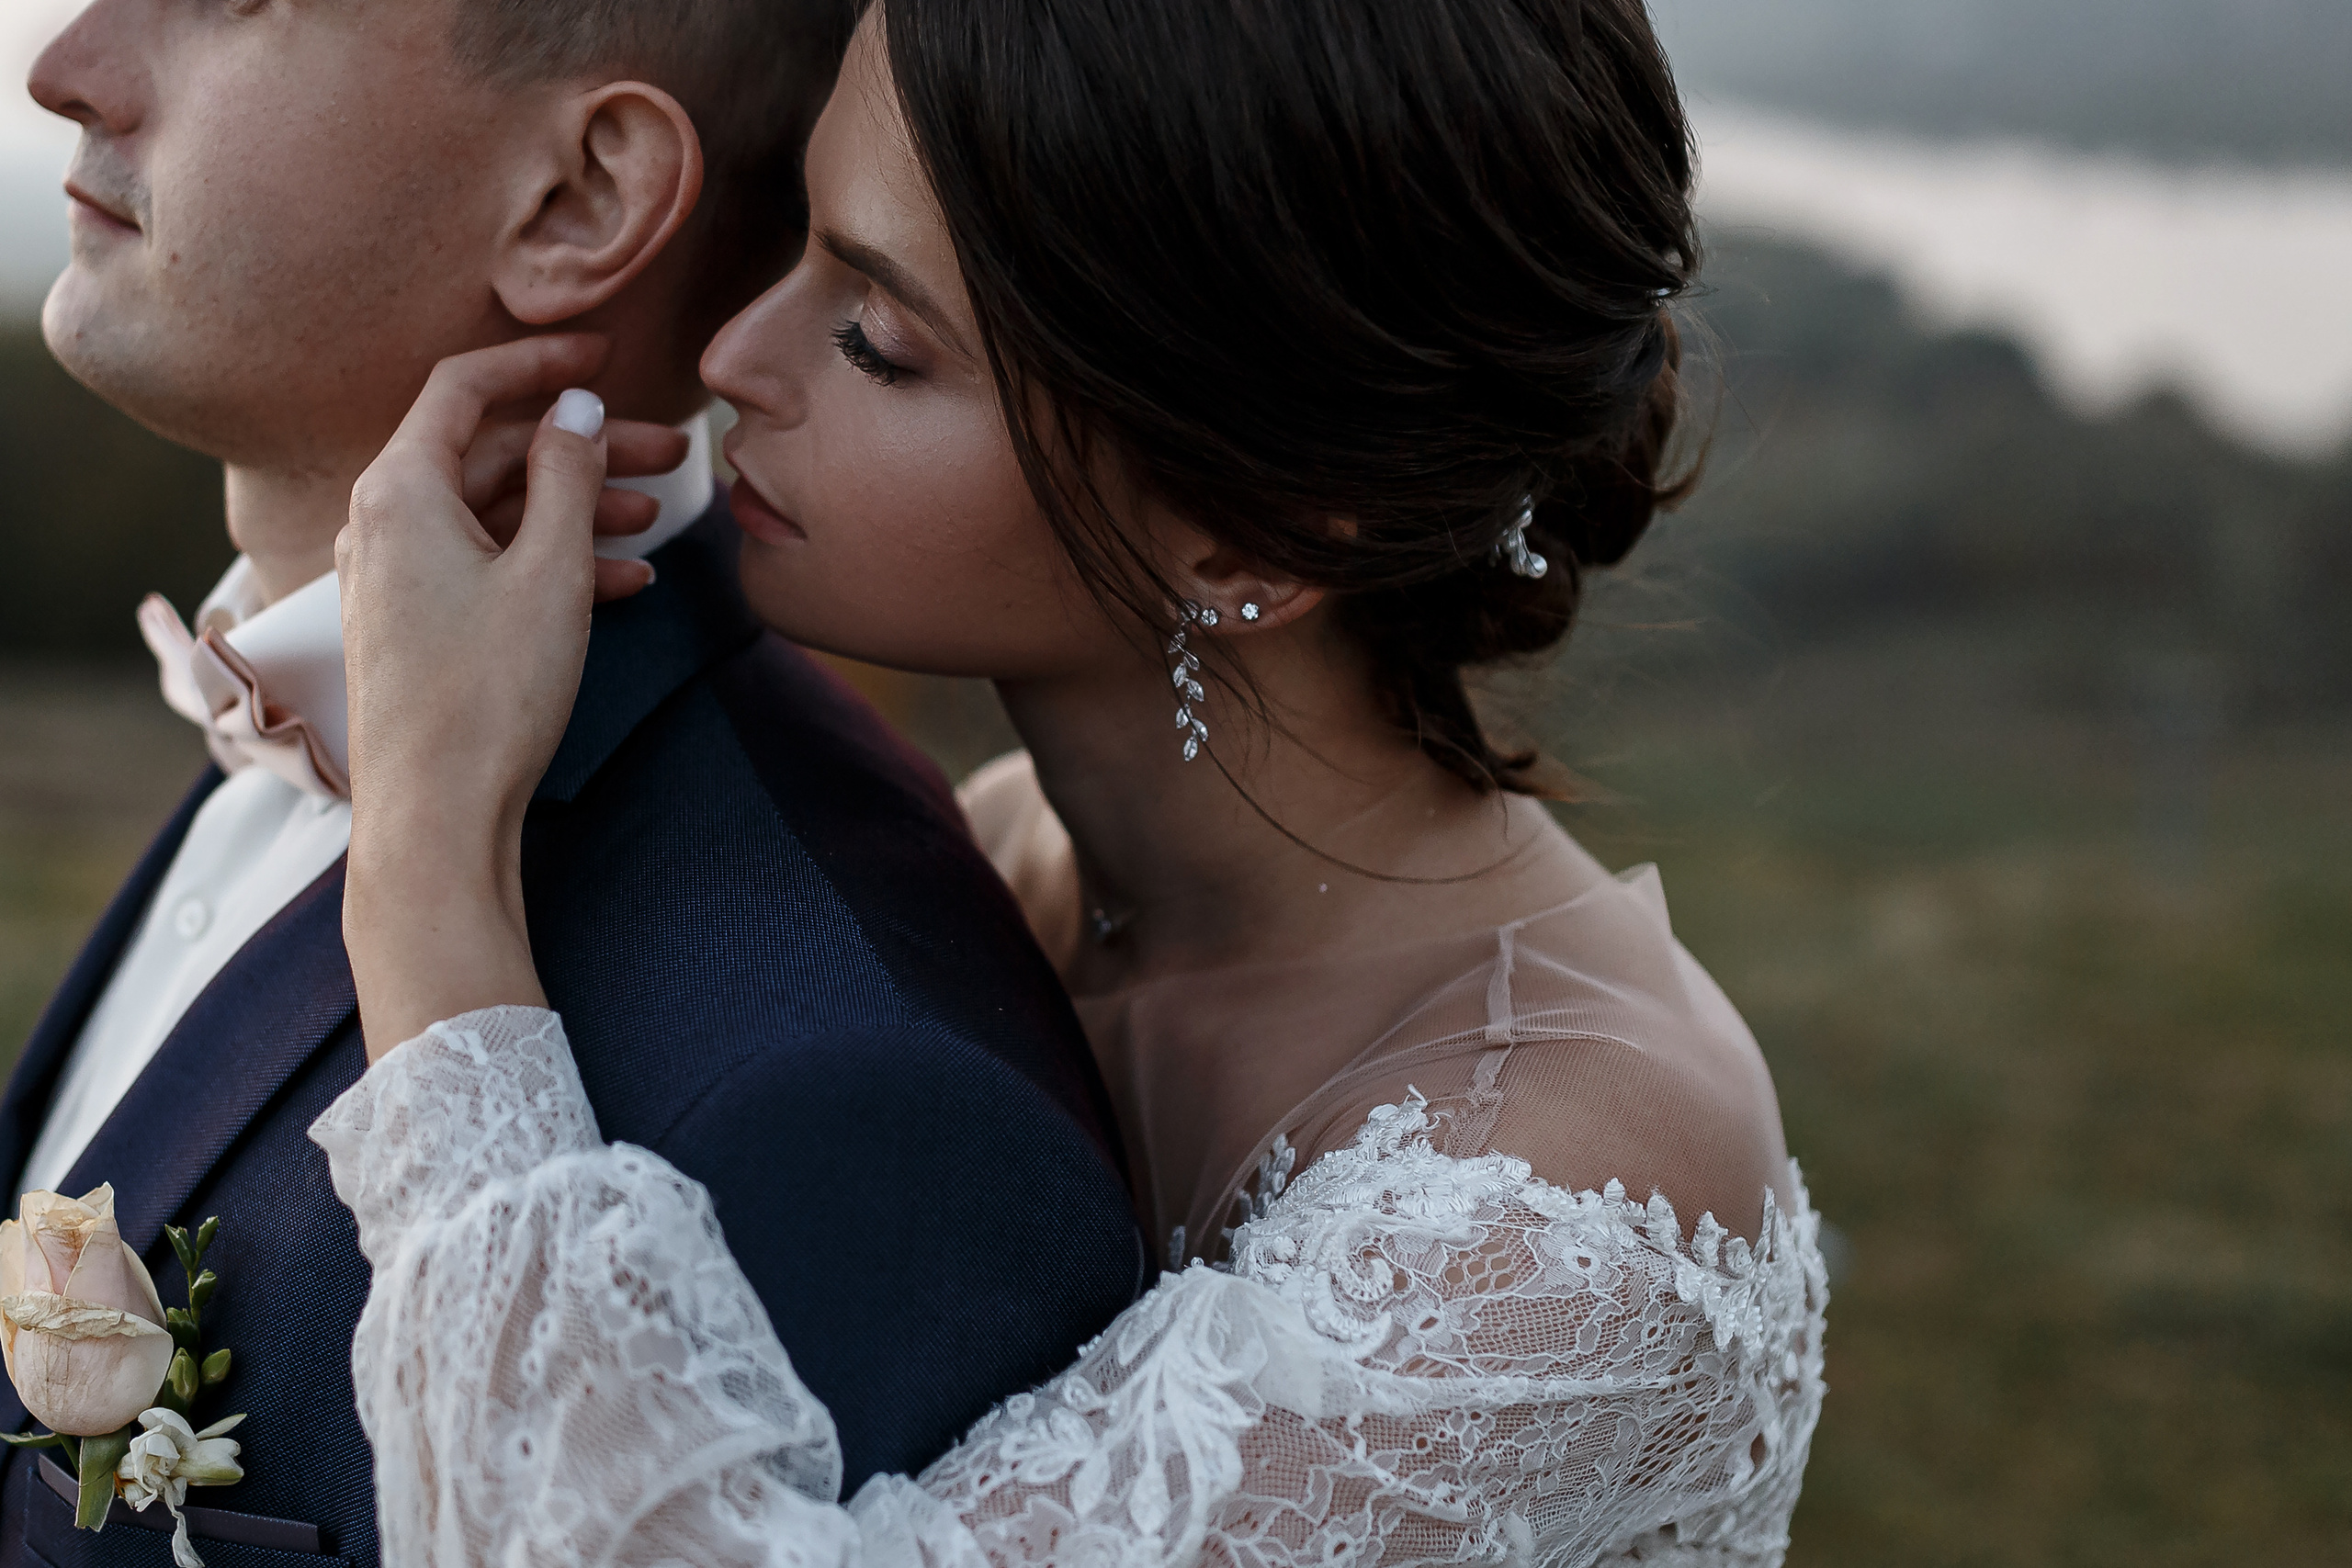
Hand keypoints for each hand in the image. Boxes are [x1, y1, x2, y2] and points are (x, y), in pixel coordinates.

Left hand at [336, 335, 686, 1056]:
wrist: (434, 816)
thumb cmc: (486, 695)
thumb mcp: (549, 572)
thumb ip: (568, 476)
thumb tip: (576, 408)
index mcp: (401, 489)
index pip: (465, 386)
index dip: (539, 361)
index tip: (604, 355)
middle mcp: (385, 522)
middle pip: (492, 453)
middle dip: (584, 448)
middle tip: (672, 449)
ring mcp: (397, 577)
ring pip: (498, 513)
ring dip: (579, 508)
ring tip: (660, 518)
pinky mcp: (416, 625)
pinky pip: (489, 566)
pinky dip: (553, 563)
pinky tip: (628, 581)